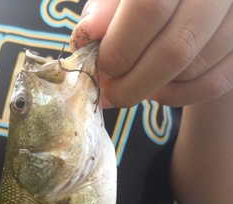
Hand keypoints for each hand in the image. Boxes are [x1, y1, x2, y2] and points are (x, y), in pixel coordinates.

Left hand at [71, 0, 232, 106]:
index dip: (120, 47)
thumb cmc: (152, 0)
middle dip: (132, 83)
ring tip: (133, 84)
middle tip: (110, 94)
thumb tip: (88, 35)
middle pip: (175, 49)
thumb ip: (106, 10)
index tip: (101, 69)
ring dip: (153, 88)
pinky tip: (160, 90)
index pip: (150, 9)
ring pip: (193, 69)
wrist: (198, 4)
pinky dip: (180, 96)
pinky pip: (214, 83)